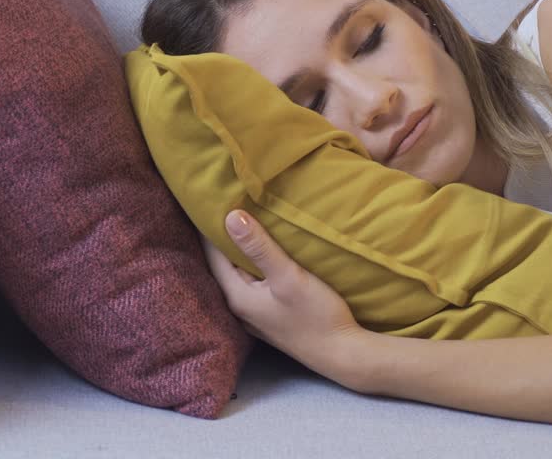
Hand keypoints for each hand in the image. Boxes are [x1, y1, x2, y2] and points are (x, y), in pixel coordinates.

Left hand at [202, 210, 367, 384]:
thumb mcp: (288, 277)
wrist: (342, 353)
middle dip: (223, 233)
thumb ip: (259, 247)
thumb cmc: (316, 317)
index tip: (210, 198)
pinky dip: (254, 260)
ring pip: (239, 270)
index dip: (209, 225)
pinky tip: (264, 249)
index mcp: (236, 296)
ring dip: (240, 247)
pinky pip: (253, 278)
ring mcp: (254, 311)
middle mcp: (239, 305)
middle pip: (223, 262)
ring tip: (243, 217)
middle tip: (225, 200)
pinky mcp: (269, 313)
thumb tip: (230, 216)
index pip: (212, 253)